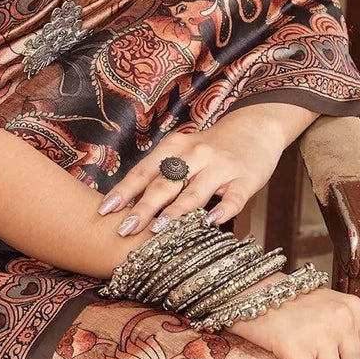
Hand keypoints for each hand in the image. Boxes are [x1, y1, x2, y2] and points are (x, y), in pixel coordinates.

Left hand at [97, 108, 299, 238]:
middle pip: (165, 184)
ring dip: (175, 212)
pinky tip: (210, 223)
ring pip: (195, 192)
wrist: (255, 128)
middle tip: (124, 228)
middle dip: (142, 208)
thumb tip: (126, 205)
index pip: (143, 172)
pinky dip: (222, 210)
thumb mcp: (182, 152)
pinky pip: (233, 198)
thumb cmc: (209, 148)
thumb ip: (160, 174)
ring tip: (157, 230)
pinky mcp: (245, 179)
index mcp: (174, 148)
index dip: (123, 191)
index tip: (104, 210)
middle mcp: (195, 155)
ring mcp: (220, 167)